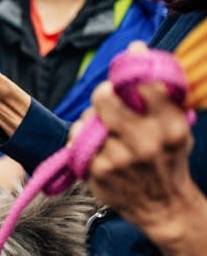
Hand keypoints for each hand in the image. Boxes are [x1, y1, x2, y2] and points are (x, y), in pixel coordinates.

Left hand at [76, 77, 195, 242]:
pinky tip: (96, 145)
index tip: (126, 70)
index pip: (141, 84)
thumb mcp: (177, 126)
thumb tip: (136, 48)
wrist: (164, 207)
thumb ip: (159, 92)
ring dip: (91, 120)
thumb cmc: (167, 158)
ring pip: (86, 120)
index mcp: (169, 125)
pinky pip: (77, 141)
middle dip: (102, 93)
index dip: (128, 72)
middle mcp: (144, 141)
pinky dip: (82, 139)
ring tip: (104, 129)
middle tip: (106, 97)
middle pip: (103, 98)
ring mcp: (118, 158)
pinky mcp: (96, 171)